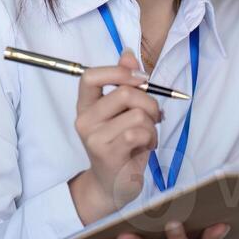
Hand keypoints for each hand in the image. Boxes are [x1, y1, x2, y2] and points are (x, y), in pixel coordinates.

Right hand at [70, 47, 163, 222]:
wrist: (113, 185)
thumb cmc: (122, 146)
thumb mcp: (123, 112)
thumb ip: (124, 83)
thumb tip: (128, 53)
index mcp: (86, 106)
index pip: (90, 76)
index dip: (118, 71)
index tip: (140, 79)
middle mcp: (84, 120)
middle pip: (125, 93)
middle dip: (150, 102)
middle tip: (154, 116)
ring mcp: (94, 137)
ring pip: (138, 114)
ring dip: (152, 125)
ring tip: (147, 136)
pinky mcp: (107, 153)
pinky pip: (139, 133)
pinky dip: (151, 138)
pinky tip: (146, 147)